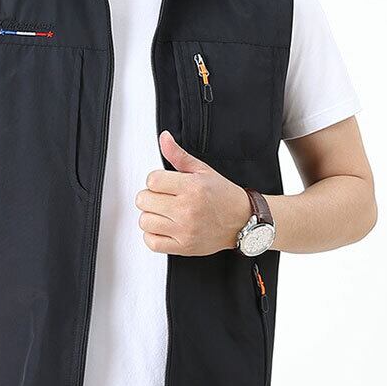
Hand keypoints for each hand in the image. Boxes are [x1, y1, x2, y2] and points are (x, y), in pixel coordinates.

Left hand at [135, 131, 252, 255]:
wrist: (243, 221)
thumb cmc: (223, 196)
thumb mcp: (202, 170)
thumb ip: (179, 155)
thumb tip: (164, 138)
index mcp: (191, 187)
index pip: (151, 181)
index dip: (156, 181)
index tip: (165, 184)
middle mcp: (187, 209)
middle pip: (144, 200)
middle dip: (151, 197)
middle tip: (165, 198)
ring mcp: (184, 230)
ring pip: (144, 221)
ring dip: (151, 216)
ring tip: (165, 214)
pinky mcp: (183, 247)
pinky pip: (151, 242)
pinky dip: (153, 236)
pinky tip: (165, 227)